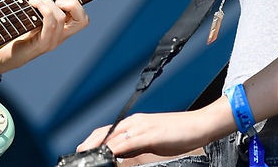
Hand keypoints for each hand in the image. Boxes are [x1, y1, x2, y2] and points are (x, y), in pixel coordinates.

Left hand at [0, 0, 88, 76]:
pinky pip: (50, 25)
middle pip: (83, 20)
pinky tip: (31, 4)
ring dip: (47, 3)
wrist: (0, 53)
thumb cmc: (12, 30)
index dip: (75, 1)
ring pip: (62, 18)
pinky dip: (43, 9)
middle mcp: (60, 36)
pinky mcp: (41, 45)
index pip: (82, 18)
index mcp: (61, 28)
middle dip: (72, 2)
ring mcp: (52, 41)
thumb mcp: (20, 5)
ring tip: (34, 1)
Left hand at [76, 110, 219, 159]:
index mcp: (134, 123)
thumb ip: (135, 146)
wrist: (199, 124)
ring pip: (114, 136)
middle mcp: (135, 122)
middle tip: (78, 154)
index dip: (92, 141)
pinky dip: (116, 148)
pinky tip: (110, 155)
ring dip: (99, 146)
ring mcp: (142, 127)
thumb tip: (120, 155)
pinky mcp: (150, 134)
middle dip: (89, 143)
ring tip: (87, 156)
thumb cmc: (179, 132)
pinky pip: (129, 142)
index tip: (82, 151)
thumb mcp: (152, 141)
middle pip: (105, 132)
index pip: (107, 131)